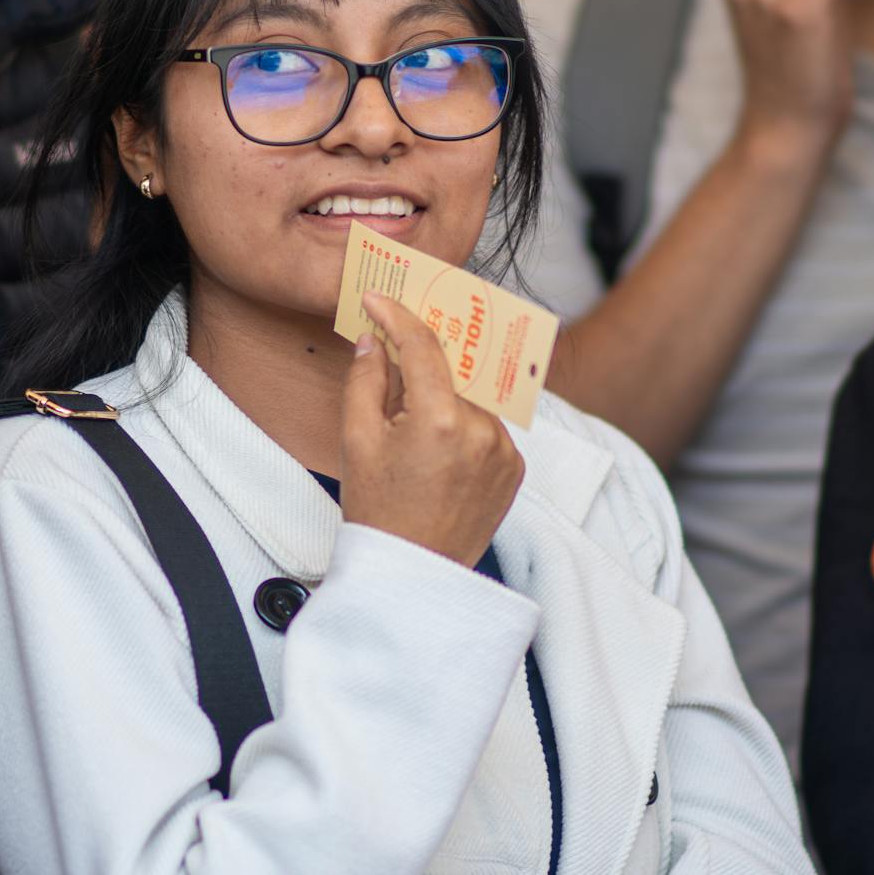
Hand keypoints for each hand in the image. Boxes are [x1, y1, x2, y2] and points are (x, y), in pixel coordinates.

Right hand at [340, 293, 524, 567]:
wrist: (412, 574)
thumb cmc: (378, 511)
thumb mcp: (357, 441)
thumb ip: (365, 380)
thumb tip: (376, 340)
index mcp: (441, 420)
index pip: (424, 345)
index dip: (398, 315)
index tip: (379, 299)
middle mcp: (483, 429)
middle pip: (454, 367)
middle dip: (426, 350)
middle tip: (402, 332)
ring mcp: (505, 449)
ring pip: (473, 395)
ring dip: (447, 390)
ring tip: (412, 412)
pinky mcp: (515, 467)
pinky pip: (487, 425)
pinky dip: (464, 422)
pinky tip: (437, 445)